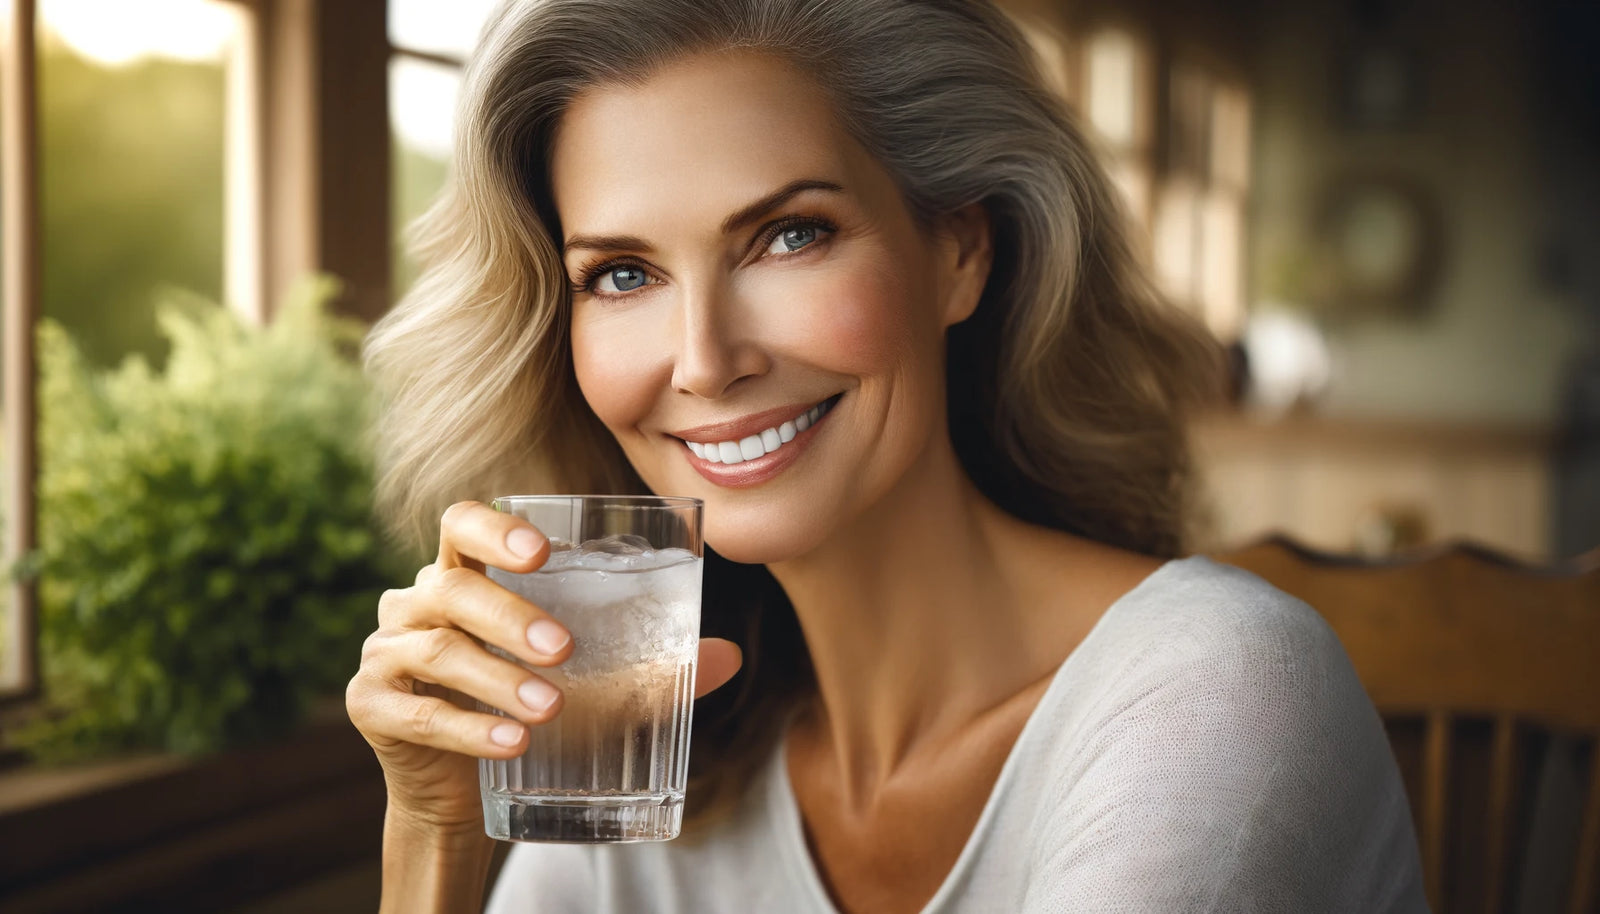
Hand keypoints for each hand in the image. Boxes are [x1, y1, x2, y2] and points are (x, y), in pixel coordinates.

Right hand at [346, 500, 742, 838]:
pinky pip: (416, 713)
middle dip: (510, 616)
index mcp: (461, 574)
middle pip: (451, 588)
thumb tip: (731, 656)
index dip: (494, 528)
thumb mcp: (588, 681)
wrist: (459, 788)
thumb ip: (651, 664)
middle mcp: (414, 602)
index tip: (543, 552)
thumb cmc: (525, 706)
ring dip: (497, 679)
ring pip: (438, 651)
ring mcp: (385, 653)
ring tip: (550, 709)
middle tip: (564, 651)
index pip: (460, 524)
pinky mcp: (371, 706)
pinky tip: (513, 745)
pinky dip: (468, 729)